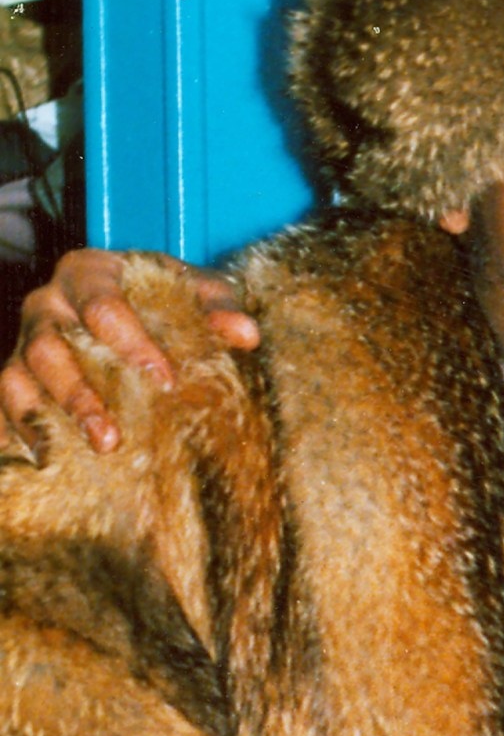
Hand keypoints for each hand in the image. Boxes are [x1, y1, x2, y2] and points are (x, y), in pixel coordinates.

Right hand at [0, 248, 258, 456]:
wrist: (128, 295)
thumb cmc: (161, 292)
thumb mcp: (192, 287)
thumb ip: (218, 305)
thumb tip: (246, 334)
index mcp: (86, 273)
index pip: (102, 307)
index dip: (131, 344)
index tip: (165, 381)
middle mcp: (46, 304)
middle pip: (48, 348)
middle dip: (78, 397)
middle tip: (112, 440)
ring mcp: (24, 340)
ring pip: (18, 379)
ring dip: (46, 421)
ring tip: (82, 458)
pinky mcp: (15, 374)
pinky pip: (3, 403)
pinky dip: (15, 432)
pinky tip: (40, 462)